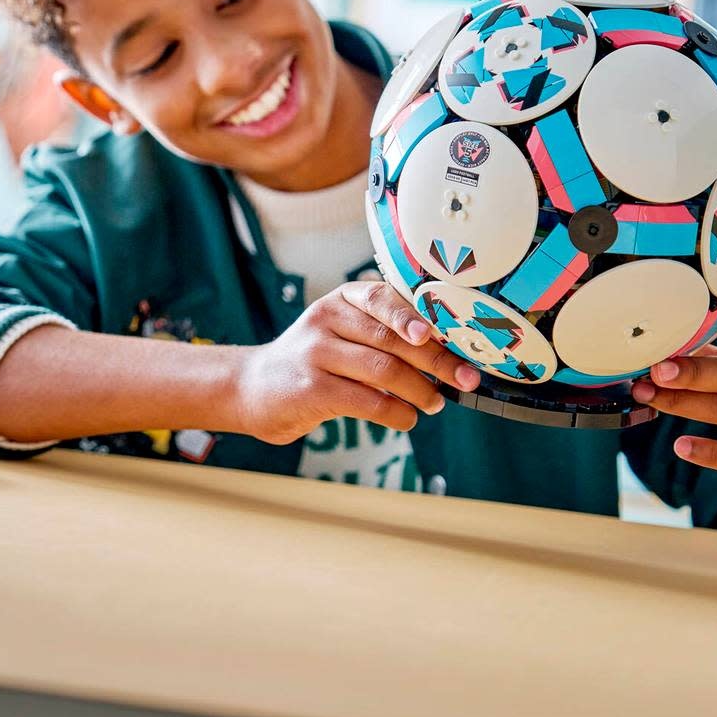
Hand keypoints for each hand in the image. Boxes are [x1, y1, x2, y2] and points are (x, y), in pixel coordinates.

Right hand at [232, 282, 481, 443]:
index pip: (383, 298)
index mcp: (340, 300)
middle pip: (392, 338)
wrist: (252, 387)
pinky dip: (396, 413)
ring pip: (384, 370)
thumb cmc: (313, 362)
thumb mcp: (341, 334)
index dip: (414, 316)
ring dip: (421, 390)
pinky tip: (407, 418)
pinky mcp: (311, 389)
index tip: (438, 334)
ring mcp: (315, 353)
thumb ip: (381, 336)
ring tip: (436, 403)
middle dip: (436, 361)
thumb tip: (444, 355)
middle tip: (464, 379)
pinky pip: (368, 401)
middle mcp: (325, 320)